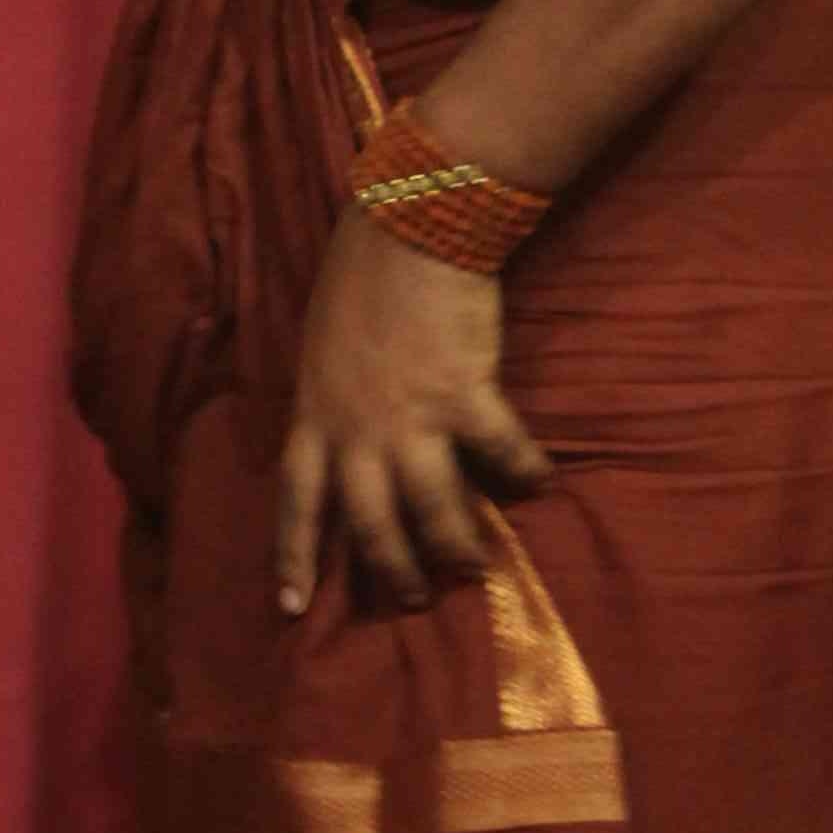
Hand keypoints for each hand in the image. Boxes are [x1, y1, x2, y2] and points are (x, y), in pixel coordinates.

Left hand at [276, 212, 552, 616]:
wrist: (408, 225)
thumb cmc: (360, 275)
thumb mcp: (321, 345)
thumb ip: (331, 396)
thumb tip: (345, 431)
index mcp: (315, 413)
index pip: (296, 500)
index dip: (295, 556)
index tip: (290, 607)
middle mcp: (357, 428)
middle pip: (369, 522)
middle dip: (392, 570)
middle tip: (415, 599)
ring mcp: (409, 417)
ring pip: (431, 508)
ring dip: (456, 545)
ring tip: (477, 567)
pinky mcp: (463, 395)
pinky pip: (501, 450)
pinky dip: (524, 470)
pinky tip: (542, 484)